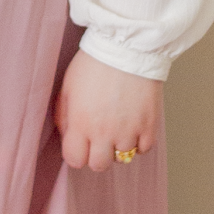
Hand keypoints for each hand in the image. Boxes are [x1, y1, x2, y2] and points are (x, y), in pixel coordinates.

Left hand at [55, 49, 161, 173]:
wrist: (126, 47)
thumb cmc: (93, 64)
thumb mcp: (67, 88)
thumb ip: (64, 116)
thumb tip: (68, 137)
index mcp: (80, 123)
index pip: (75, 161)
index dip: (76, 154)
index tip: (80, 144)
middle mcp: (104, 132)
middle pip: (99, 165)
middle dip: (97, 154)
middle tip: (100, 138)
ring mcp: (128, 131)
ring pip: (123, 158)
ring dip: (120, 146)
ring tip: (119, 125)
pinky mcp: (149, 125)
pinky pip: (144, 149)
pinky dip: (139, 141)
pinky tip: (134, 126)